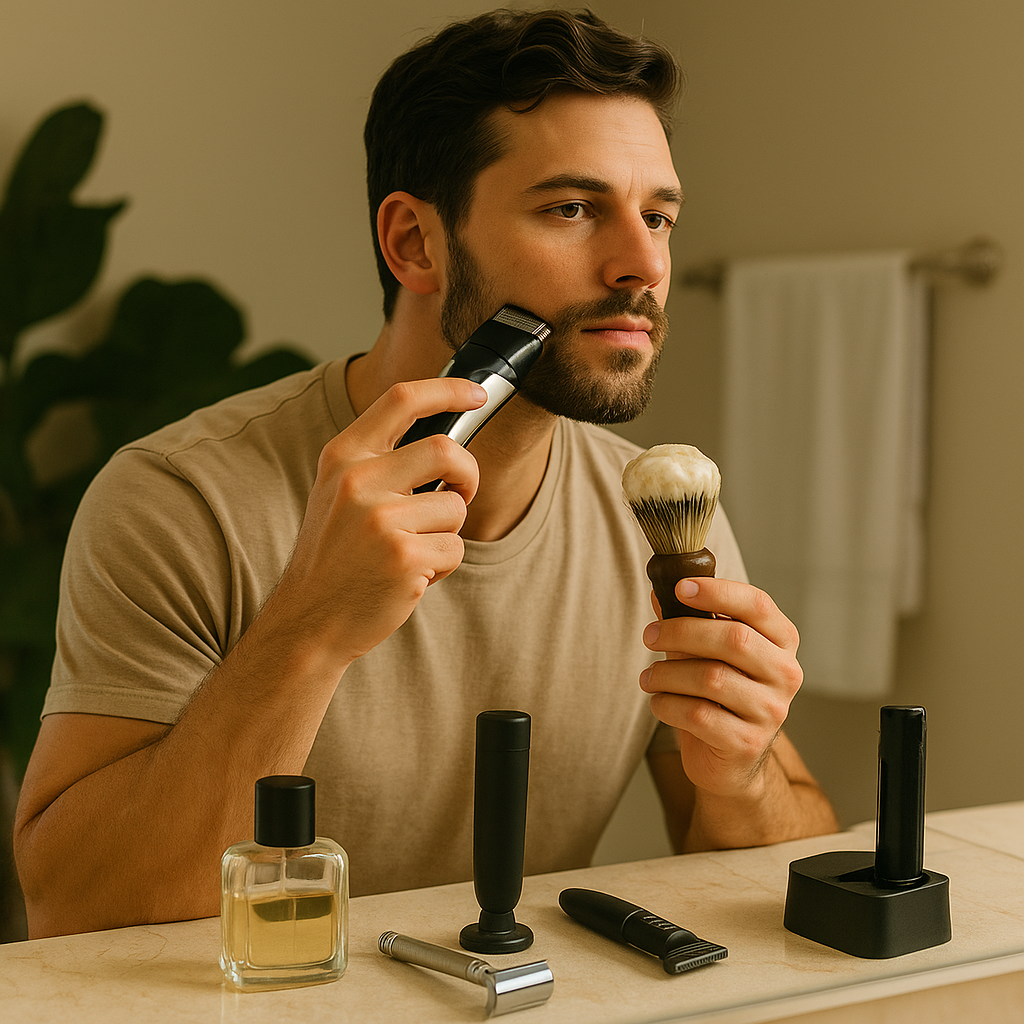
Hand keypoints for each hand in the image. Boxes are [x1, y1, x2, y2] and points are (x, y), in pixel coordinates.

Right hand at [267, 377, 487, 665]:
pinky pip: (455, 548)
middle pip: (446, 450)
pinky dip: (444, 565)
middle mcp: (358, 481)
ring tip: (414, 550)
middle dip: (468, 474)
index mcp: (343, 457)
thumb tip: (446, 441)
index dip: (447, 390)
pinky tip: (410, 576)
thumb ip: (380, 462)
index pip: (401, 399)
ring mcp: (381, 520)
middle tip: (459, 495)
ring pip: (456, 508)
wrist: (308, 620)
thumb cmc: (334, 556)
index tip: (476, 394)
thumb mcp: (339, 493)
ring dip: (449, 532)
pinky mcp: (404, 558)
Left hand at [639, 577, 802, 800]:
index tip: (680, 587)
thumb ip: (687, 622)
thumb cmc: (718, 695)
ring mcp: (770, 710)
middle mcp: (785, 674)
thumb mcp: (704, 652)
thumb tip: (657, 591)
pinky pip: (698, 715)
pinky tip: (659, 702)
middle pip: (734, 639)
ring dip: (667, 673)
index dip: (718, 591)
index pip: (757, 605)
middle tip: (649, 635)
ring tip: (649, 677)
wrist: (730, 759)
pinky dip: (668, 704)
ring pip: (712, 678)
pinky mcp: (747, 742)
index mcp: (781, 641)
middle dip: (682, 632)